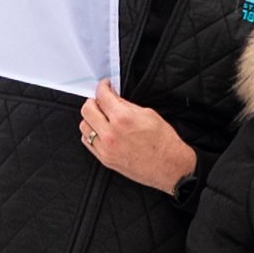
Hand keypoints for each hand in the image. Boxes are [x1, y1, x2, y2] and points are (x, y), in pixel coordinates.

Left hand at [78, 81, 196, 192]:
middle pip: (87, 109)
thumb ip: (126, 105)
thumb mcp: (148, 114)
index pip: (102, 95)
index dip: (103, 87)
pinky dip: (91, 134)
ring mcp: (106, 148)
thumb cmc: (164, 142)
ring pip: (84, 126)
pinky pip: (87, 142)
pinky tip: (101, 131)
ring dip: (91, 118)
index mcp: (123, 118)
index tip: (105, 86)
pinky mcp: (105, 159)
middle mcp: (111, 133)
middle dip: (94, 101)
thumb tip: (114, 98)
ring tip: (101, 117)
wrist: (169, 166)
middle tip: (102, 101)